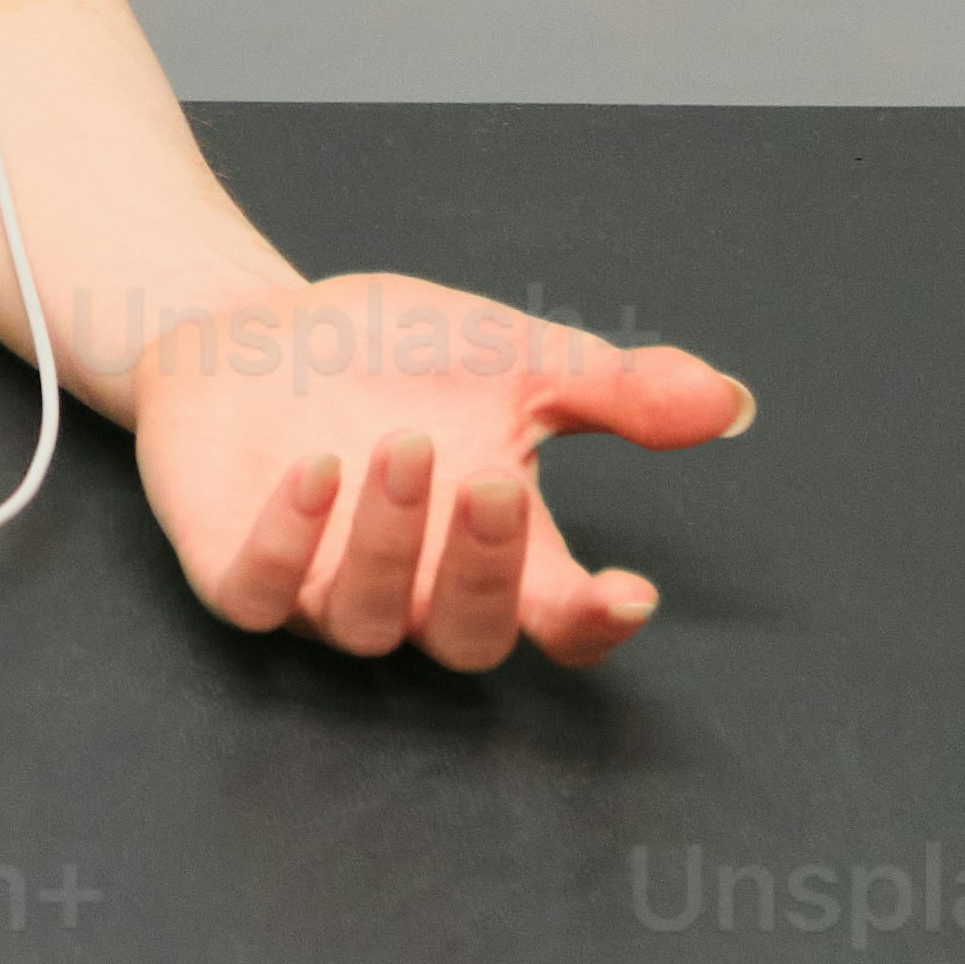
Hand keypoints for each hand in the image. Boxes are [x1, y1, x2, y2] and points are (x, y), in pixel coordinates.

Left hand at [131, 276, 753, 675]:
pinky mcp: (234, 569)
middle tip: (490, 482)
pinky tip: (313, 471)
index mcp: (492, 546)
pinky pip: (257, 593)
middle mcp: (410, 584)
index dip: (595, 626)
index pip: (559, 622)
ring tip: (401, 445)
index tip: (629, 593)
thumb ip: (616, 391)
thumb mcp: (515, 358)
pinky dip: (288, 542)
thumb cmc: (391, 357)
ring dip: (388, 541)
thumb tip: (730, 403)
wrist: (254, 325)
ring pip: (366, 622)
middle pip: (468, 638)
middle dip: (483, 570)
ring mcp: (319, 587)